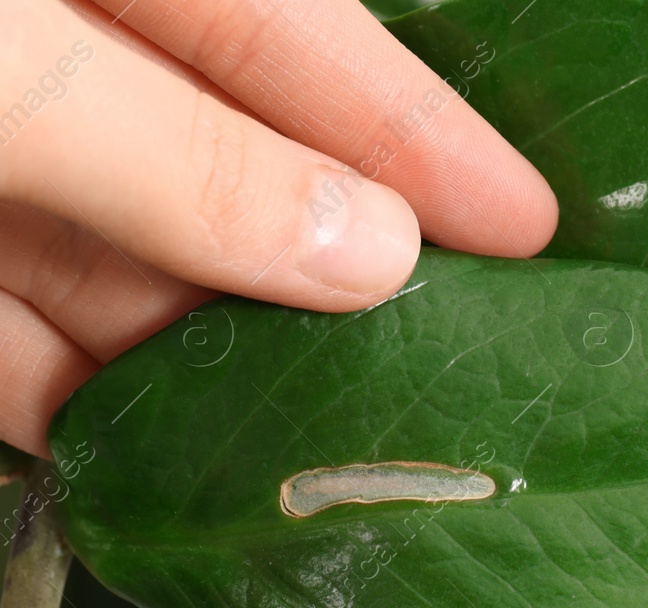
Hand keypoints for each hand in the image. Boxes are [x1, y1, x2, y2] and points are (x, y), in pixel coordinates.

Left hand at [0, 0, 556, 455]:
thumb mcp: (10, 69)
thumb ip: (178, 156)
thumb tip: (368, 248)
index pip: (286, 28)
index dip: (410, 125)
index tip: (519, 221)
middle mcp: (36, 45)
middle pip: (216, 159)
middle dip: (318, 263)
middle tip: (436, 347)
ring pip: (117, 260)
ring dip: (202, 355)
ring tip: (305, 432)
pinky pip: (10, 331)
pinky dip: (67, 395)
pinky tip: (137, 447)